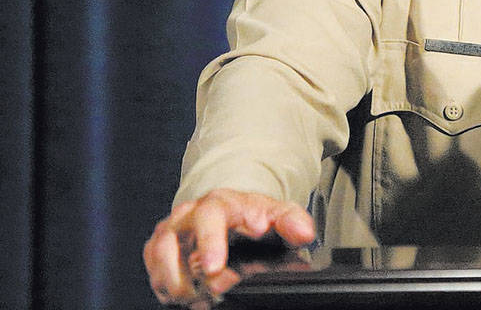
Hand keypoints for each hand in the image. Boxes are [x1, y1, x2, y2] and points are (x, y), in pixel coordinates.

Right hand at [143, 188, 315, 306]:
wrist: (236, 215)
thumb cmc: (256, 217)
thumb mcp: (279, 215)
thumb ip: (293, 222)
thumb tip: (304, 234)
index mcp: (219, 203)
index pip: (208, 216)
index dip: (209, 242)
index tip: (214, 268)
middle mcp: (187, 214)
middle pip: (170, 243)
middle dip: (186, 276)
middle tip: (209, 293)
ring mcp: (169, 232)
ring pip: (158, 262)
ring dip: (177, 286)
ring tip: (201, 298)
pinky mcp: (157, 250)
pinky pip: (155, 275)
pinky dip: (170, 292)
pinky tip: (193, 298)